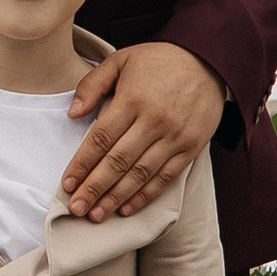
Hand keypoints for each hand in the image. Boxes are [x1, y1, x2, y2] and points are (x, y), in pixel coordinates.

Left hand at [62, 40, 223, 220]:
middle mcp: (153, 120)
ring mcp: (175, 136)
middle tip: (76, 208)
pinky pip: (166, 177)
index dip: (82, 164)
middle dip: (94, 188)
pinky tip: (127, 208)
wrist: (208, 59)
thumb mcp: (121, 60)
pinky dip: (146, 195)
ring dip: (116, 197)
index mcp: (132, 99)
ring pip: (140, 174)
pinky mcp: (191, 147)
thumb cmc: (158, 61)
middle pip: (118, 161)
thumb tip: (72, 113)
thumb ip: (93, 84)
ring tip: (97, 215)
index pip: (101, 138)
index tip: (68, 183)